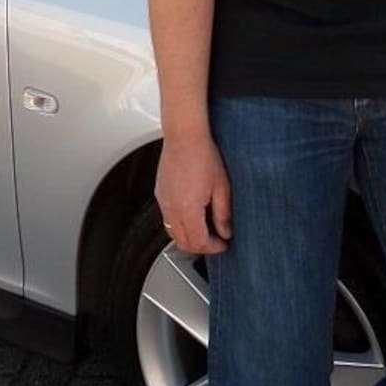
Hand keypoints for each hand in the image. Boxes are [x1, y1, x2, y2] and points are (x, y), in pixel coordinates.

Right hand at [155, 134, 232, 254]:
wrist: (184, 137)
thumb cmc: (203, 155)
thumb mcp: (222, 187)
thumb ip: (223, 214)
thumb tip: (226, 231)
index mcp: (188, 210)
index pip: (198, 242)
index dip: (213, 248)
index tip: (223, 244)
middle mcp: (171, 209)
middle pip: (183, 242)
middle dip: (200, 247)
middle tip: (215, 241)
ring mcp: (163, 202)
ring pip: (172, 232)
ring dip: (189, 237)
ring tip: (205, 230)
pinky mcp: (160, 194)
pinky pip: (167, 218)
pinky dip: (179, 224)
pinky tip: (192, 215)